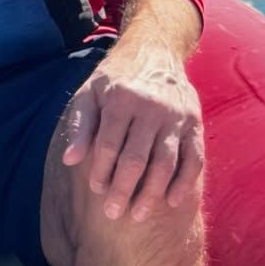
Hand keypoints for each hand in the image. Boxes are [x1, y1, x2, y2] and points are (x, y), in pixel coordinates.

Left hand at [61, 46, 203, 223]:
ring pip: (165, 164)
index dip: (101, 170)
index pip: (109, 144)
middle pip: (136, 158)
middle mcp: (149, 107)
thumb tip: (69, 160)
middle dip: (123, 190)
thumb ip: (80, 125)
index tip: (96, 190)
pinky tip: (170, 201)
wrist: (153, 51)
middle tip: (113, 213)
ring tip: (138, 214)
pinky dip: (184, 184)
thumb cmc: (115, 79)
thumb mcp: (90, 92)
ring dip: (151, 194)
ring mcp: (175, 116)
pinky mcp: (194, 124)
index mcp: (120, 98)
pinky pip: (193, 160)